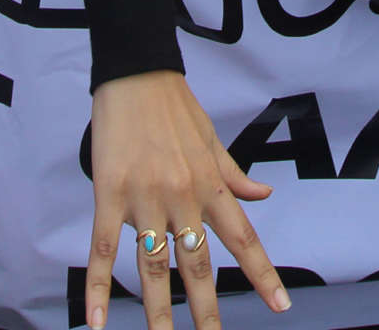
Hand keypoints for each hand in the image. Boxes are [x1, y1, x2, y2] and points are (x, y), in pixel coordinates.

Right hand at [86, 70, 286, 329]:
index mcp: (212, 185)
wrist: (135, 73)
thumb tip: (265, 195)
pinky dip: (98, 287)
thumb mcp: (213, 139)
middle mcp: (184, 197)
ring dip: (158, 311)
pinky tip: (96, 321)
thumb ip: (235, 175)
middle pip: (198, 265)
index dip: (262, 274)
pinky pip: (104, 249)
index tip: (281, 306)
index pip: (243, 238)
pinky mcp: (109, 195)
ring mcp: (145, 198)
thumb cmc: (175, 106)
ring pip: (153, 266)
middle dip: (208, 310)